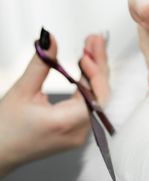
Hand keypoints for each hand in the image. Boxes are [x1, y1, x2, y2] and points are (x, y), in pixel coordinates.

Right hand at [0, 31, 109, 176]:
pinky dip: (89, 87)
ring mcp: (81, 135)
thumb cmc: (5, 128)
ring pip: (97, 100)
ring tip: (90, 50)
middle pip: (101, 95)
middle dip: (99, 66)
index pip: (97, 96)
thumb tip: (50, 39)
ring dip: (95, 75)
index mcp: (67, 123)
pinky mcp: (78, 133)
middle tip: (94, 41)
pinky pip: (90, 107)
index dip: (97, 72)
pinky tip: (86, 70)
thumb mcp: (22, 91)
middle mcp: (79, 132)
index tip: (88, 52)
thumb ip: (41, 64)